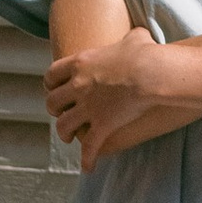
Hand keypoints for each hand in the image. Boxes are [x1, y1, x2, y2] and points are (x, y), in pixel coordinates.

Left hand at [45, 24, 178, 164]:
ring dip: (64, 133)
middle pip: (52, 102)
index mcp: (80, 64)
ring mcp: (88, 107)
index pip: (51, 75)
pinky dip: (87, 159)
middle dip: (55, 109)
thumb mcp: (136, 38)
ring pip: (63, 125)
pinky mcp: (102, 125)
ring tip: (68, 137)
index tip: (55, 88)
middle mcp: (78, 86)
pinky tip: (88, 167)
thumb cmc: (145, 53)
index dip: (50, 84)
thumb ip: (131, 37)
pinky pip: (89, 147)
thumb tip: (141, 35)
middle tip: (62, 112)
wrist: (150, 72)